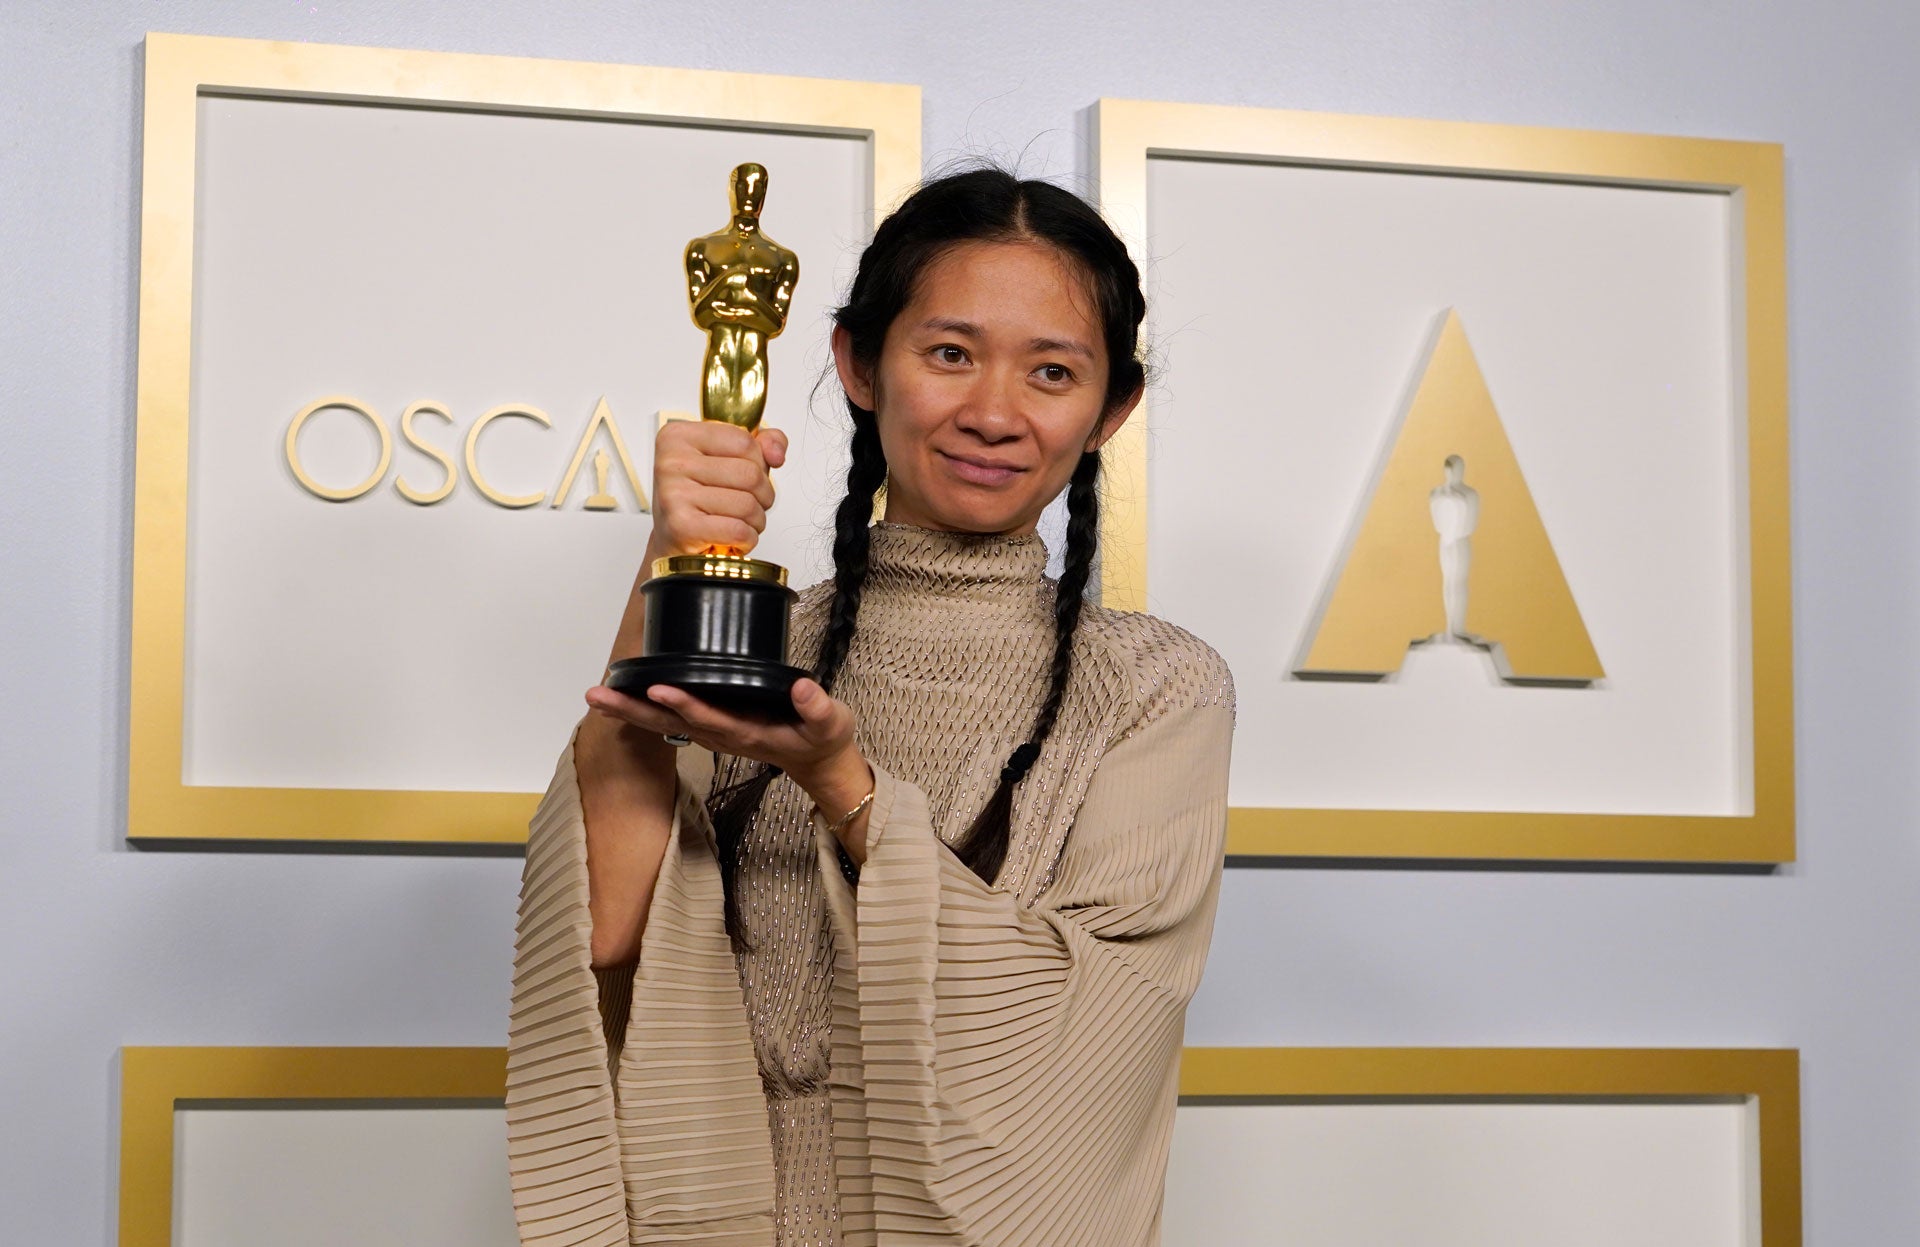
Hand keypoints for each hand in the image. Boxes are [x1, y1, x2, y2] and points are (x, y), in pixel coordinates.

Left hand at [583, 679, 875, 857]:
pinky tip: (626, 692)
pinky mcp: (713, 725)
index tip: (658, 688)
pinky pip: (672, 716)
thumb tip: (802, 687)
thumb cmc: (822, 739)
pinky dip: (646, 705)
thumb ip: (817, 707)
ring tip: (597, 694)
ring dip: (630, 708)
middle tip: (597, 696)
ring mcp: (714, 732)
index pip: (709, 718)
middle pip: (670, 723)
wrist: (817, 763)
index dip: (684, 704)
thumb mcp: (831, 724)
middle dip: (633, 710)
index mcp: (747, 733)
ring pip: (665, 721)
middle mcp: (722, 734)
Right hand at [647, 419, 788, 559]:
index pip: (744, 441)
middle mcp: (672, 462)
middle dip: (763, 495)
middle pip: (749, 474)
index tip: (746, 476)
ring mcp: (674, 493)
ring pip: (747, 504)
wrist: (673, 540)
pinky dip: (747, 538)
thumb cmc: (699, 498)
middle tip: (749, 504)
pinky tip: (735, 537)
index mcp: (679, 436)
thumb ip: (760, 444)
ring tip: (740, 521)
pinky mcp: (681, 526)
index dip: (759, 463)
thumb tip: (776, 453)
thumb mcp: (727, 458)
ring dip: (756, 520)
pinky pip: (738, 530)